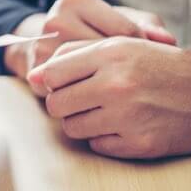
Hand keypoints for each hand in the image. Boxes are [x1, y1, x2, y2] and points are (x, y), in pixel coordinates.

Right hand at [4, 0, 175, 91]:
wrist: (39, 44)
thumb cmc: (87, 30)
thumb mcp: (115, 18)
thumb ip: (145, 25)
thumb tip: (168, 40)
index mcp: (75, 1)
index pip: (124, 31)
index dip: (140, 50)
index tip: (141, 60)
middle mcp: (55, 20)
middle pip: (105, 55)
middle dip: (123, 69)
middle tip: (132, 77)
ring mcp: (42, 46)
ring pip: (88, 76)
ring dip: (104, 85)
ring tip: (115, 87)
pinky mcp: (35, 73)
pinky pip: (71, 92)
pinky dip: (86, 97)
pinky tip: (96, 95)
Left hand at [27, 38, 190, 158]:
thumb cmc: (157, 65)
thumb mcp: (119, 45)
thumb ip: (73, 54)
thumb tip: (34, 75)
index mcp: (110, 55)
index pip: (52, 73)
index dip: (50, 80)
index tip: (60, 83)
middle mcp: (117, 85)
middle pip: (56, 103)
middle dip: (63, 102)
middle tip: (80, 98)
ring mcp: (127, 117)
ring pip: (72, 128)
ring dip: (81, 121)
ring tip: (102, 110)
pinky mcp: (138, 144)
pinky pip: (97, 145)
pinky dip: (104, 138)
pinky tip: (120, 124)